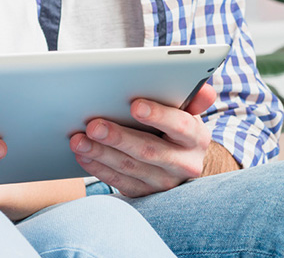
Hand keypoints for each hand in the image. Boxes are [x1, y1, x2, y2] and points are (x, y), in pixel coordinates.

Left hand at [69, 83, 220, 196]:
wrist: (181, 163)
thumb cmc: (177, 127)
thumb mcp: (188, 111)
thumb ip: (192, 98)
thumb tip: (204, 89)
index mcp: (197, 138)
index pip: (181, 126)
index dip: (159, 115)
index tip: (135, 105)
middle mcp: (185, 164)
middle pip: (150, 150)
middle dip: (119, 137)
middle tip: (93, 124)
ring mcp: (165, 183)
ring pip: (131, 168)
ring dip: (101, 153)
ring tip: (79, 139)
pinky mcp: (146, 194)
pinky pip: (120, 182)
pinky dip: (99, 168)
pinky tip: (84, 155)